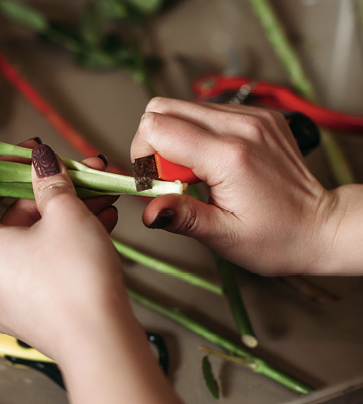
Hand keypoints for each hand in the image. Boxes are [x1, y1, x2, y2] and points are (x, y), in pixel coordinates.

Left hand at [0, 142, 125, 360]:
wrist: (100, 342)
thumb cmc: (75, 278)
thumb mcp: (65, 214)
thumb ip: (50, 181)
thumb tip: (42, 161)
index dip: (7, 166)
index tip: (31, 152)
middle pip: (11, 218)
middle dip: (49, 193)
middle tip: (79, 174)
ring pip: (30, 242)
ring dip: (64, 218)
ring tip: (99, 199)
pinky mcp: (24, 312)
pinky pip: (38, 267)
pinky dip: (62, 246)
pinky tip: (97, 226)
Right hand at [130, 97, 343, 274]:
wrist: (321, 226)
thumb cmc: (278, 236)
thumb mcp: (224, 235)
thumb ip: (182, 217)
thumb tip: (149, 211)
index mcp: (229, 156)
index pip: (157, 127)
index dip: (144, 155)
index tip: (157, 181)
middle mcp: (242, 126)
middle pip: (164, 108)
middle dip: (156, 143)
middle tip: (175, 177)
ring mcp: (253, 117)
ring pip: (184, 107)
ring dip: (178, 139)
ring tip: (198, 174)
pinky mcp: (258, 116)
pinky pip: (209, 112)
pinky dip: (200, 135)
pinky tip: (214, 163)